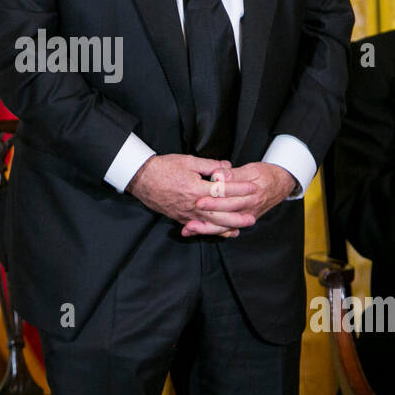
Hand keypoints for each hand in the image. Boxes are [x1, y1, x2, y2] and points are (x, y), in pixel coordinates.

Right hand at [126, 154, 250, 235]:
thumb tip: (227, 166)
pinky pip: (199, 227)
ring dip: (227, 226)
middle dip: (238, 216)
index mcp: (196, 188)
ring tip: (241, 228)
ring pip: (211, 223)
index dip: (240, 189)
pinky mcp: (180, 218)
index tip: (252, 187)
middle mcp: (193, 204)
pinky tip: (222, 232)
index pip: (224, 190)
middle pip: (220, 213)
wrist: (142, 179)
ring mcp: (186, 213)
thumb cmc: (164, 168)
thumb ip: (209, 165)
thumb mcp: (188, 161)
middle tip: (252, 217)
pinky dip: (212, 231)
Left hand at [183, 162, 296, 236]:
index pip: (231, 194)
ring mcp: (245, 216)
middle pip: (226, 211)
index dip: (216, 194)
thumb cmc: (266, 175)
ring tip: (190, 226)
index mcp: (251, 193)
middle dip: (209, 210)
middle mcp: (248, 207)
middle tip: (194, 207)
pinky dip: (210, 232)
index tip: (202, 193)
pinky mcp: (240, 221)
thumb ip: (234, 174)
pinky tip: (195, 231)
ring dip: (206, 227)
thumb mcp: (252, 169)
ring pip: (224, 225)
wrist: (281, 185)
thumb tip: (218, 175)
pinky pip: (224, 230)